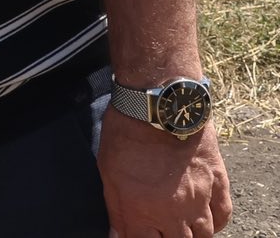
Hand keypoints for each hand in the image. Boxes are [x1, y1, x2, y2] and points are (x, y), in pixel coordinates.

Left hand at [98, 109, 230, 236]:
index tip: (140, 232)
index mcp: (143, 211)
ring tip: (183, 227)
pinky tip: (206, 220)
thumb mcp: (108, 172)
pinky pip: (223, 215)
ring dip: (193, 234)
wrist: (158, 106)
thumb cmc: (125, 134)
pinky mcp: (217, 182)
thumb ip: (116, 210)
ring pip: (204, 235)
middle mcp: (175, 212)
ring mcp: (200, 198)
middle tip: (162, 228)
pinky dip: (216, 223)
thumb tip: (116, 235)